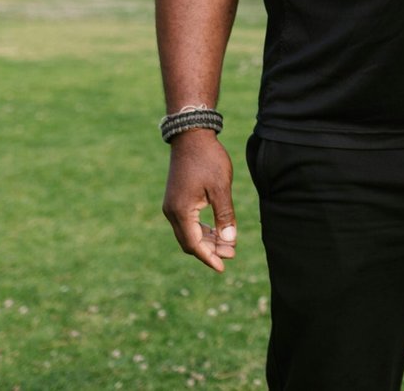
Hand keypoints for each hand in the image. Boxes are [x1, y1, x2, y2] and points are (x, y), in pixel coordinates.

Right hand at [162, 129, 236, 272]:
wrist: (191, 136)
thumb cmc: (208, 159)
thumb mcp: (221, 187)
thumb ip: (225, 215)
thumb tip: (229, 240)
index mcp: (181, 211)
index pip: (194, 244)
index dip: (209, 257)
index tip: (223, 267)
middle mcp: (172, 211)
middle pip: (190, 242)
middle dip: (210, 250)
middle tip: (232, 254)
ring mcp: (172, 205)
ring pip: (189, 233)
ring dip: (207, 240)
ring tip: (228, 245)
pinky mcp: (176, 199)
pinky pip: (188, 222)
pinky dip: (202, 229)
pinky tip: (217, 231)